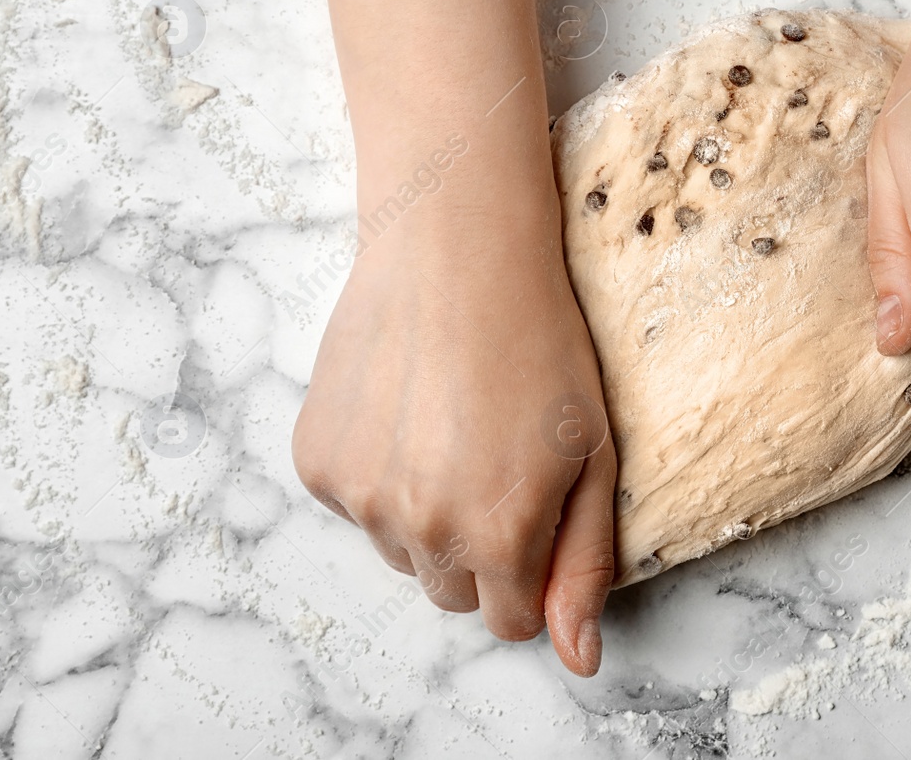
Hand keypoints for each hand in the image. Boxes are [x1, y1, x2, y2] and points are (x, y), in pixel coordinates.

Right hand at [293, 204, 614, 676]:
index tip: (537, 514)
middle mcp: (421, 530)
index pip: (512, 621)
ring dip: (426, 512)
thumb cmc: (541, 342)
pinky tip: (407, 409)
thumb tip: (577, 658)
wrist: (457, 251)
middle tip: (497, 462)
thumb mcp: (594, 454)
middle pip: (452, 593)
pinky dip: (378, 473)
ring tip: (453, 427)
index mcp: (499, 537)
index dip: (533, 573)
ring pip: (400, 550)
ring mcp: (359, 498)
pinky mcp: (316, 461)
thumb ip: (584, 567)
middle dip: (480, 549)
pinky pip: (354, 503)